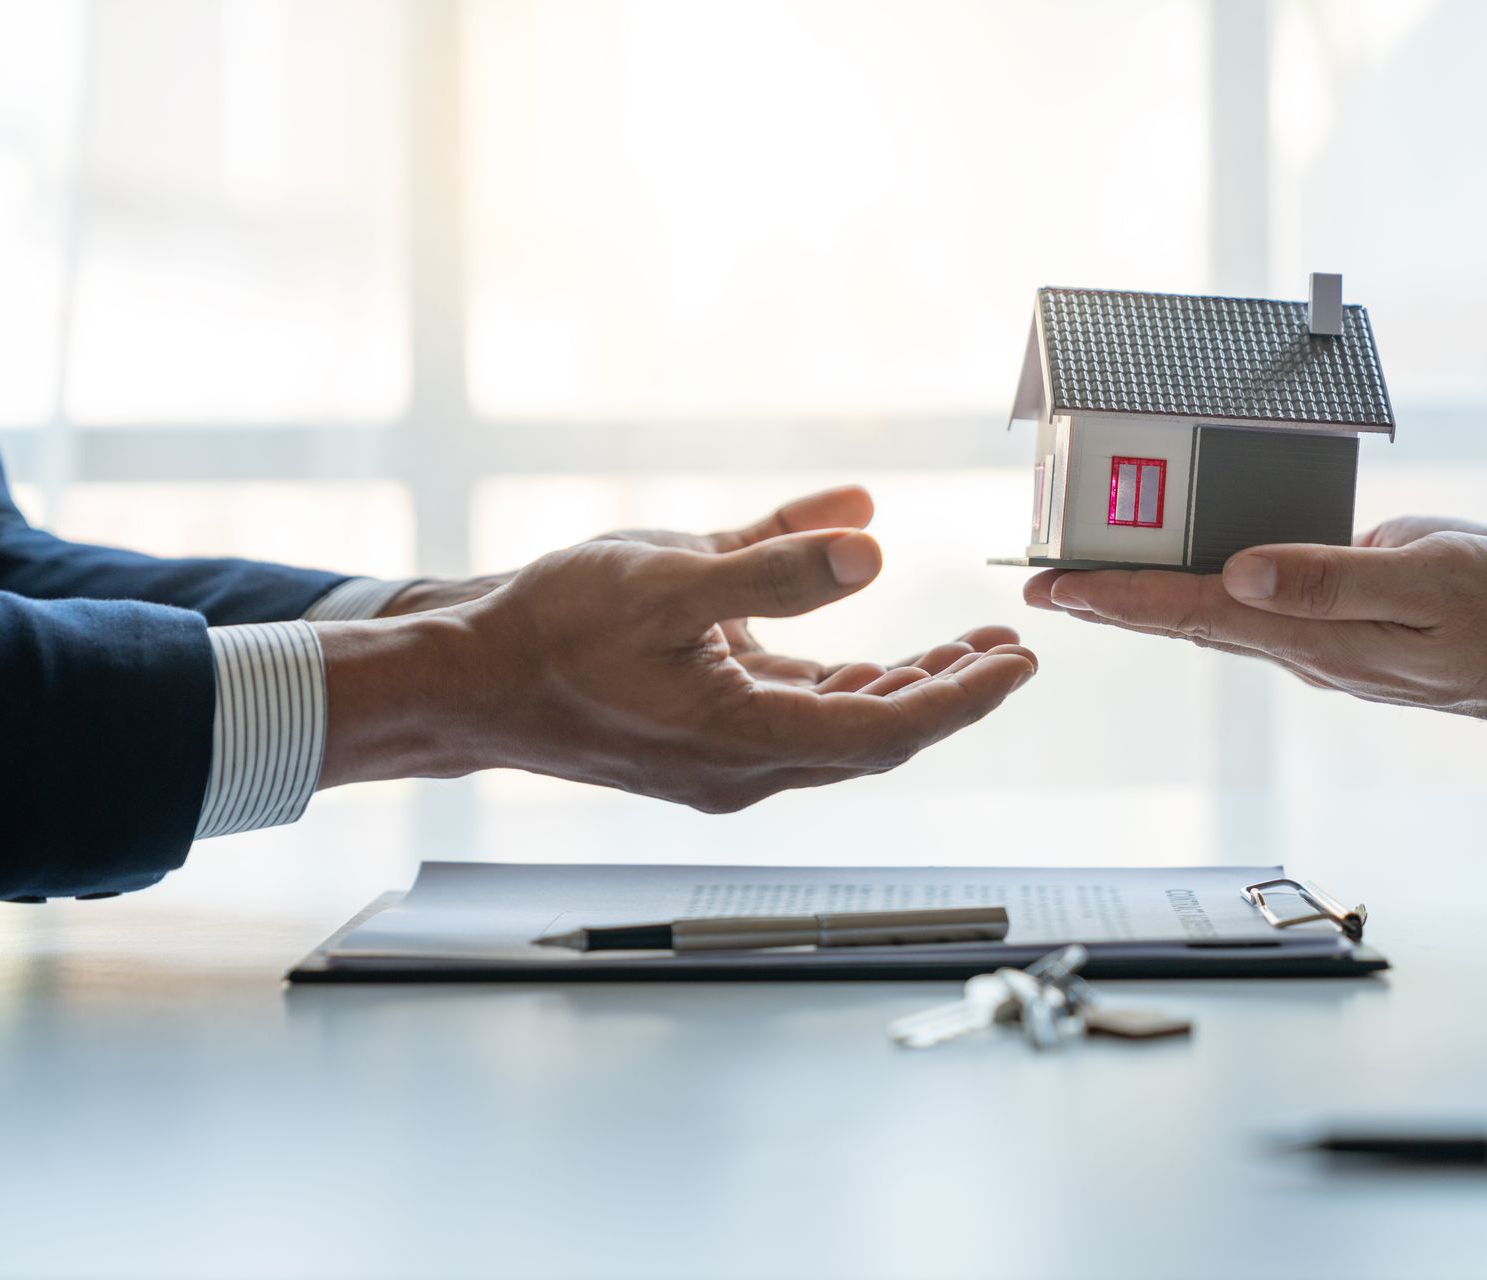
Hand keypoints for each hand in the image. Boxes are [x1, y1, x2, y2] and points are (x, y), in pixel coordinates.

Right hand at [320, 492, 1037, 809]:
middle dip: (948, 691)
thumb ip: (773, 563)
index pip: (887, 730)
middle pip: (875, 735)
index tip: (1019, 662)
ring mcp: (722, 756)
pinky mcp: (702, 735)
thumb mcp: (665, 576)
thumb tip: (870, 545)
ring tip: (964, 648)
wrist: (467, 679)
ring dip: (901, 687)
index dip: (962, 697)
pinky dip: (840, 679)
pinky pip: (792, 709)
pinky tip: (868, 636)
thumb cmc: (550, 629)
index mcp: (744, 739)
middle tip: (1009, 649)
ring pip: (838, 727)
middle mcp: (743, 765)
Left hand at [1026, 531, 1486, 744]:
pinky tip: (1183, 573)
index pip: (1194, 611)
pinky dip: (1204, 590)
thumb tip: (1240, 573)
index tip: (1052, 587)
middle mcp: (1303, 648)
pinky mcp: (1339, 629)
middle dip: (1110, 601)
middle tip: (1038, 584)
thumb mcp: (1429, 580)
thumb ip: (1332, 578)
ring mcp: (1319, 644)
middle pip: (1186, 619)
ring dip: (1147, 598)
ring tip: (1085, 577)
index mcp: (1316, 636)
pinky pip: (1255, 608)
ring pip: (1215, 616)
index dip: (1118, 597)